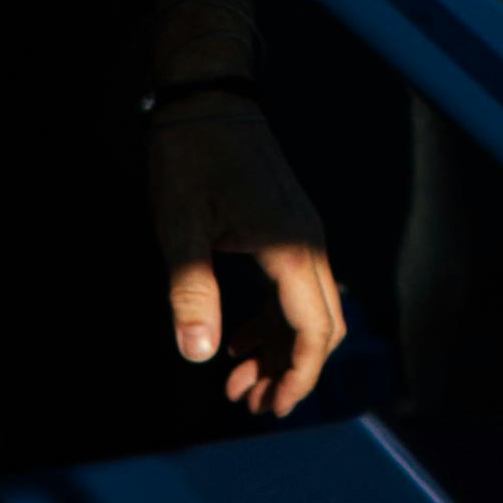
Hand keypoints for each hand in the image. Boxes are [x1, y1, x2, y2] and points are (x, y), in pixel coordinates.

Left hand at [154, 94, 346, 414]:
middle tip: (251, 405)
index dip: (298, 376)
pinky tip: (235, 340)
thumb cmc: (191, 157)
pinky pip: (295, 289)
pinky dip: (272, 322)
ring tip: (237, 385)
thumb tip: (199, 355)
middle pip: (321, 327)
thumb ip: (191, 292)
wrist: (209, 94)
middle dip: (290, 371)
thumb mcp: (180, 228)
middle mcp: (310, 245)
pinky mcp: (290, 228)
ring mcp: (304, 235)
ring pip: (309, 310)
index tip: (273, 408)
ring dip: (278, 351)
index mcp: (291, 251)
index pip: (314, 331)